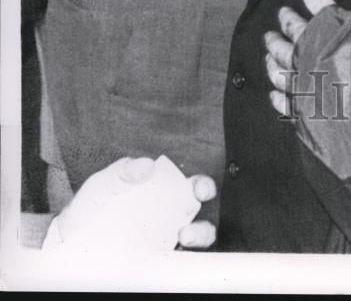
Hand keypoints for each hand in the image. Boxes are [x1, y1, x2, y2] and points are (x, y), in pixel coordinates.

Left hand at [47, 156, 215, 250]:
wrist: (70, 240)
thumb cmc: (91, 207)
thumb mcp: (103, 184)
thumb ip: (123, 172)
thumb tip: (148, 165)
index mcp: (160, 191)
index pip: (189, 186)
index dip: (202, 186)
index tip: (200, 190)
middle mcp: (168, 214)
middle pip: (197, 212)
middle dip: (203, 218)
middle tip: (194, 217)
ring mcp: (163, 238)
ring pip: (194, 236)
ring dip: (197, 235)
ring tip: (183, 236)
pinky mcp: (155, 260)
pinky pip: (174, 261)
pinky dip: (178, 259)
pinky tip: (166, 255)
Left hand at [264, 0, 335, 116]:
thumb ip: (325, 5)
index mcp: (313, 42)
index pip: (295, 25)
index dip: (288, 16)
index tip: (283, 11)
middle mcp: (303, 65)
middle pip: (282, 50)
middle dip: (275, 41)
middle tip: (269, 36)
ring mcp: (303, 89)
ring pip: (279, 75)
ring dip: (272, 66)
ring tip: (268, 60)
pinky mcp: (307, 112)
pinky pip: (286, 105)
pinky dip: (278, 99)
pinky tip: (273, 95)